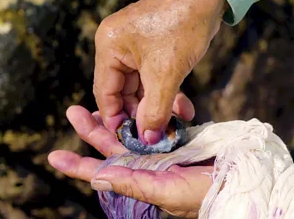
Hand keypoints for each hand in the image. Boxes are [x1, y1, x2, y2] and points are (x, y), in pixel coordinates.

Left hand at [48, 105, 212, 217]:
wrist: (239, 176)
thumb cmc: (202, 193)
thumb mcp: (165, 191)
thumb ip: (132, 182)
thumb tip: (97, 176)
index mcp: (140, 180)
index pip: (103, 173)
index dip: (79, 165)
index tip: (54, 156)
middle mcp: (147, 165)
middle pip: (113, 146)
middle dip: (92, 129)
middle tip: (73, 110)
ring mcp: (161, 150)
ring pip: (131, 131)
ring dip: (116, 116)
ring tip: (98, 102)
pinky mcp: (177, 137)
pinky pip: (156, 122)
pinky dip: (146, 111)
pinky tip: (136, 100)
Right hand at [93, 0, 225, 143]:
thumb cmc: (182, 25)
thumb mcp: (167, 72)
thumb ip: (156, 109)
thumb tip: (148, 138)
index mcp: (109, 47)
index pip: (105, 93)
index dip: (117, 120)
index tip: (130, 141)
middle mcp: (118, 46)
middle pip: (124, 92)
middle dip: (143, 115)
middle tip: (157, 136)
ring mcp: (137, 47)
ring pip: (143, 88)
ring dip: (160, 107)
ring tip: (175, 126)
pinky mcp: (155, 49)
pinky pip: (156, 78)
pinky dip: (169, 94)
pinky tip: (185, 110)